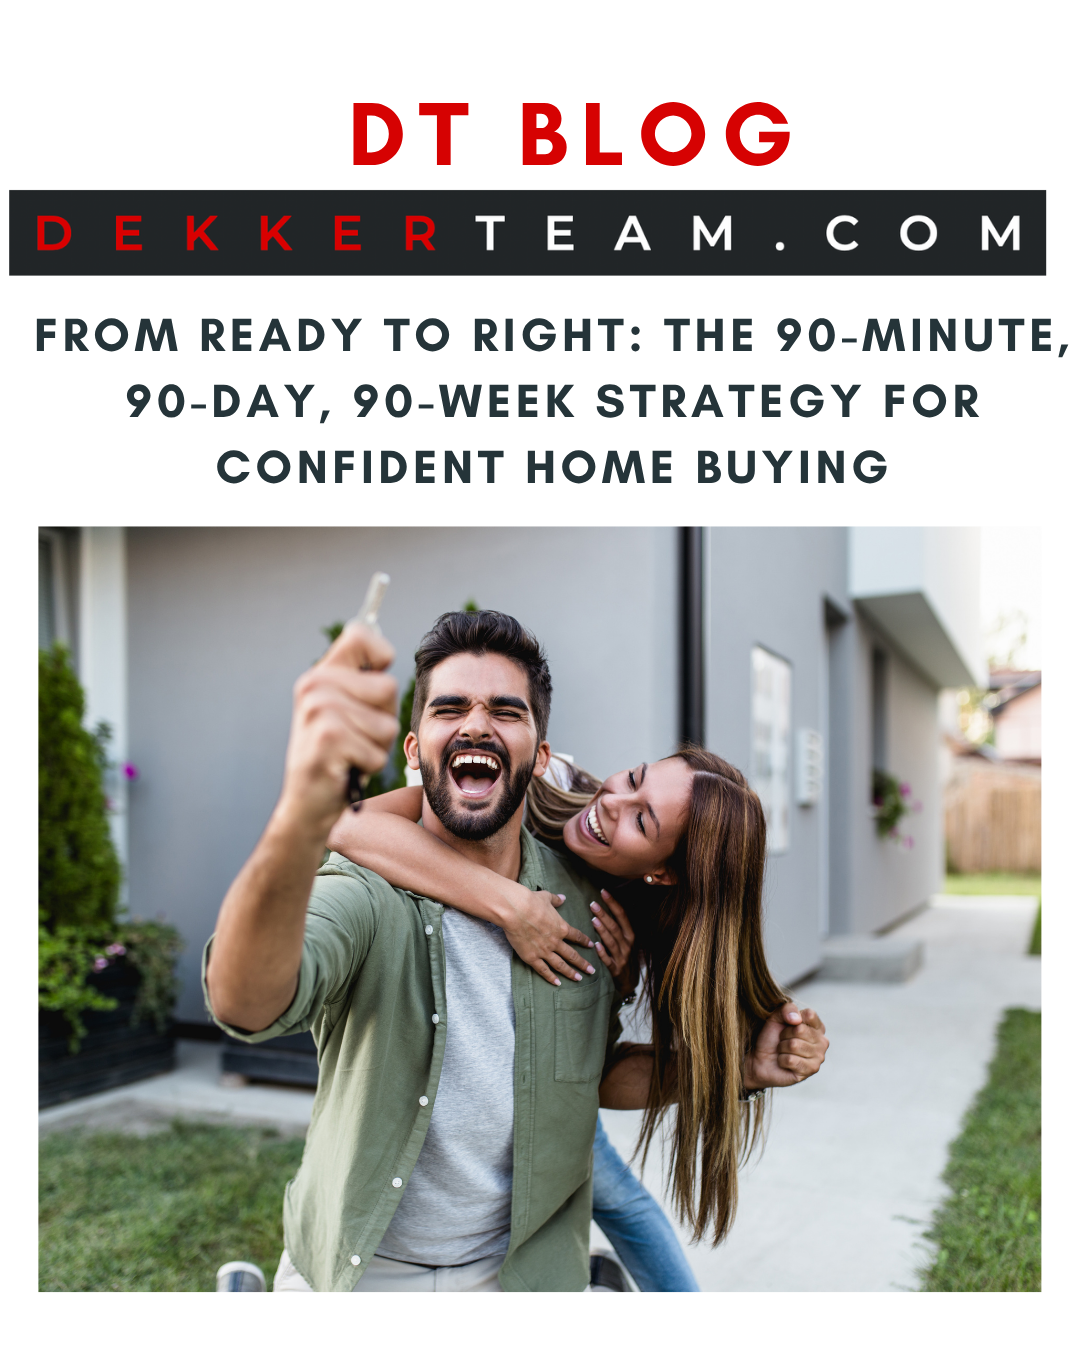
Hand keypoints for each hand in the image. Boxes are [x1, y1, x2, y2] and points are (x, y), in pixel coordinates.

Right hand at [278, 623, 399, 839]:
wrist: (306, 805)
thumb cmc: (337, 757)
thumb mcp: (346, 711)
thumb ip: (362, 681)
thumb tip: (385, 650)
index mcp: (320, 675)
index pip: (361, 634)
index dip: (381, 654)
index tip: (373, 682)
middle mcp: (314, 686)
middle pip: (388, 688)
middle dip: (383, 720)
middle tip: (354, 737)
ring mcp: (318, 710)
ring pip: (387, 725)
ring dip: (376, 747)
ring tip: (349, 753)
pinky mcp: (327, 738)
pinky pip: (378, 751)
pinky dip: (369, 766)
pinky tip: (344, 768)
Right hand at [501, 887, 596, 986]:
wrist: (515, 910)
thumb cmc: (531, 901)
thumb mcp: (546, 897)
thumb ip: (556, 900)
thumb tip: (563, 898)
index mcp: (561, 927)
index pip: (577, 936)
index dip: (585, 941)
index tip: (591, 945)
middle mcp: (555, 942)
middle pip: (572, 955)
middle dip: (583, 964)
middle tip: (592, 971)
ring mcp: (544, 951)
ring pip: (560, 965)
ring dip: (570, 973)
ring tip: (578, 979)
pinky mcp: (531, 957)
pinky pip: (543, 970)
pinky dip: (551, 978)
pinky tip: (557, 983)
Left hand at [590, 890, 636, 995]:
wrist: (630, 982)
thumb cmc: (623, 955)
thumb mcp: (625, 940)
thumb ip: (616, 925)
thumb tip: (604, 904)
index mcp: (630, 935)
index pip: (622, 916)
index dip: (613, 903)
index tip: (603, 891)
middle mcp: (627, 945)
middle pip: (615, 927)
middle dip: (604, 915)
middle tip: (593, 904)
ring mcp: (622, 957)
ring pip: (612, 942)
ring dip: (603, 931)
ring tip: (593, 920)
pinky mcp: (615, 969)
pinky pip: (608, 960)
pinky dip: (603, 953)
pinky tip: (596, 946)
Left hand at [742, 1003, 828, 1091]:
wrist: (760, 1059)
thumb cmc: (771, 1037)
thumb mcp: (776, 1017)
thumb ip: (787, 1009)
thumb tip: (797, 1019)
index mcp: (817, 1026)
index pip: (809, 1014)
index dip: (791, 1019)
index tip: (787, 1026)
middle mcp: (822, 1041)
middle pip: (800, 1030)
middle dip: (784, 1035)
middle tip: (782, 1041)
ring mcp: (819, 1057)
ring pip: (794, 1045)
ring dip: (782, 1048)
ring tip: (783, 1051)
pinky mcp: (811, 1070)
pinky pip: (791, 1060)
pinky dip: (782, 1060)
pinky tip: (784, 1063)